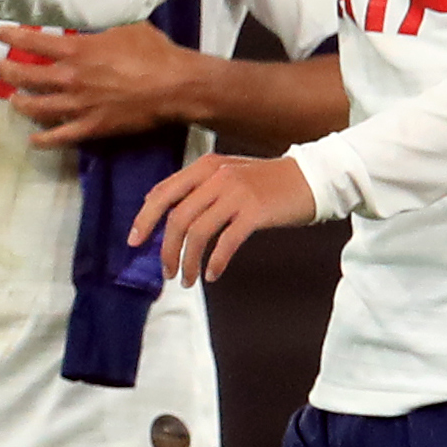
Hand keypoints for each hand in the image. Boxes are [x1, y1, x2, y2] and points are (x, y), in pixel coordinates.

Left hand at [0, 22, 192, 146]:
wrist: (174, 85)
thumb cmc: (153, 52)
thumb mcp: (123, 28)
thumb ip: (97, 31)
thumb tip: (87, 28)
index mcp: (77, 50)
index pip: (33, 42)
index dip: (13, 37)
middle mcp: (70, 78)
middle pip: (27, 75)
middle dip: (9, 71)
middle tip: (1, 68)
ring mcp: (78, 105)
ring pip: (36, 107)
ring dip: (20, 102)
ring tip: (13, 99)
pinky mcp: (91, 127)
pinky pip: (59, 137)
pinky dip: (42, 139)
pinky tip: (33, 139)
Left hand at [129, 154, 314, 287]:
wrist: (312, 178)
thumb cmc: (267, 182)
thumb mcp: (228, 174)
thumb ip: (199, 188)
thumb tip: (163, 212)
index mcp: (205, 166)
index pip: (162, 193)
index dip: (145, 219)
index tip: (134, 242)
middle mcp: (216, 176)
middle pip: (177, 217)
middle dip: (166, 248)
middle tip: (166, 272)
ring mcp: (236, 193)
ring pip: (197, 232)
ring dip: (188, 261)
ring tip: (188, 279)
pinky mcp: (255, 211)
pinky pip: (225, 242)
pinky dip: (214, 262)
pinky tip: (212, 274)